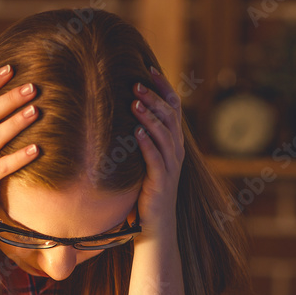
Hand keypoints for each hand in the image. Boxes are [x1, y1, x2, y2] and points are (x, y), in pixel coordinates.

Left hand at [132, 67, 184, 239]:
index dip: (162, 87)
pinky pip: (155, 158)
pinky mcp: (160, 181)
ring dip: (149, 116)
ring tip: (134, 102)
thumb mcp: (144, 161)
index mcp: (173, 143)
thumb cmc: (145, 192)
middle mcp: (176, 151)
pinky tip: (136, 131)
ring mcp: (170, 166)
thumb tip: (120, 113)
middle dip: (153, 97)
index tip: (148, 68)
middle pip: (168, 116)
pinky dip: (146, 143)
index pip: (172, 107)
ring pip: (163, 134)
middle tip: (136, 83)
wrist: (155, 226)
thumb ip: (139, 139)